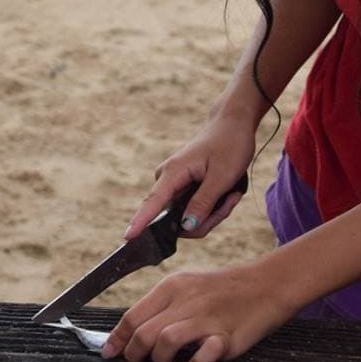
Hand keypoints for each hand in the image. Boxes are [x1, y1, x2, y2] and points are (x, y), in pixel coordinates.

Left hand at [101, 258, 296, 361]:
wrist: (266, 284)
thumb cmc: (222, 289)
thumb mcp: (188, 286)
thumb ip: (162, 306)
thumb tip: (132, 331)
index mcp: (172, 287)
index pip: (133, 315)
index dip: (117, 338)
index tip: (110, 353)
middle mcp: (185, 300)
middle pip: (144, 331)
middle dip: (133, 353)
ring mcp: (206, 318)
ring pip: (165, 340)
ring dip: (159, 359)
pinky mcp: (226, 336)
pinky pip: (203, 355)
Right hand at [123, 112, 256, 241]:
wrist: (233, 124)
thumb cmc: (229, 145)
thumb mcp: (222, 177)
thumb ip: (203, 203)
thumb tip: (186, 227)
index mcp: (173, 172)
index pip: (152, 202)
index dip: (140, 222)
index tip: (127, 237)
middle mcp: (168, 179)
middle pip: (179, 219)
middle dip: (208, 219)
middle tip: (230, 200)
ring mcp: (175, 185)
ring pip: (190, 217)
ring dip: (214, 213)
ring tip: (231, 193)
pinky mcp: (183, 188)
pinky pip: (195, 210)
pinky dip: (213, 208)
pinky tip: (227, 194)